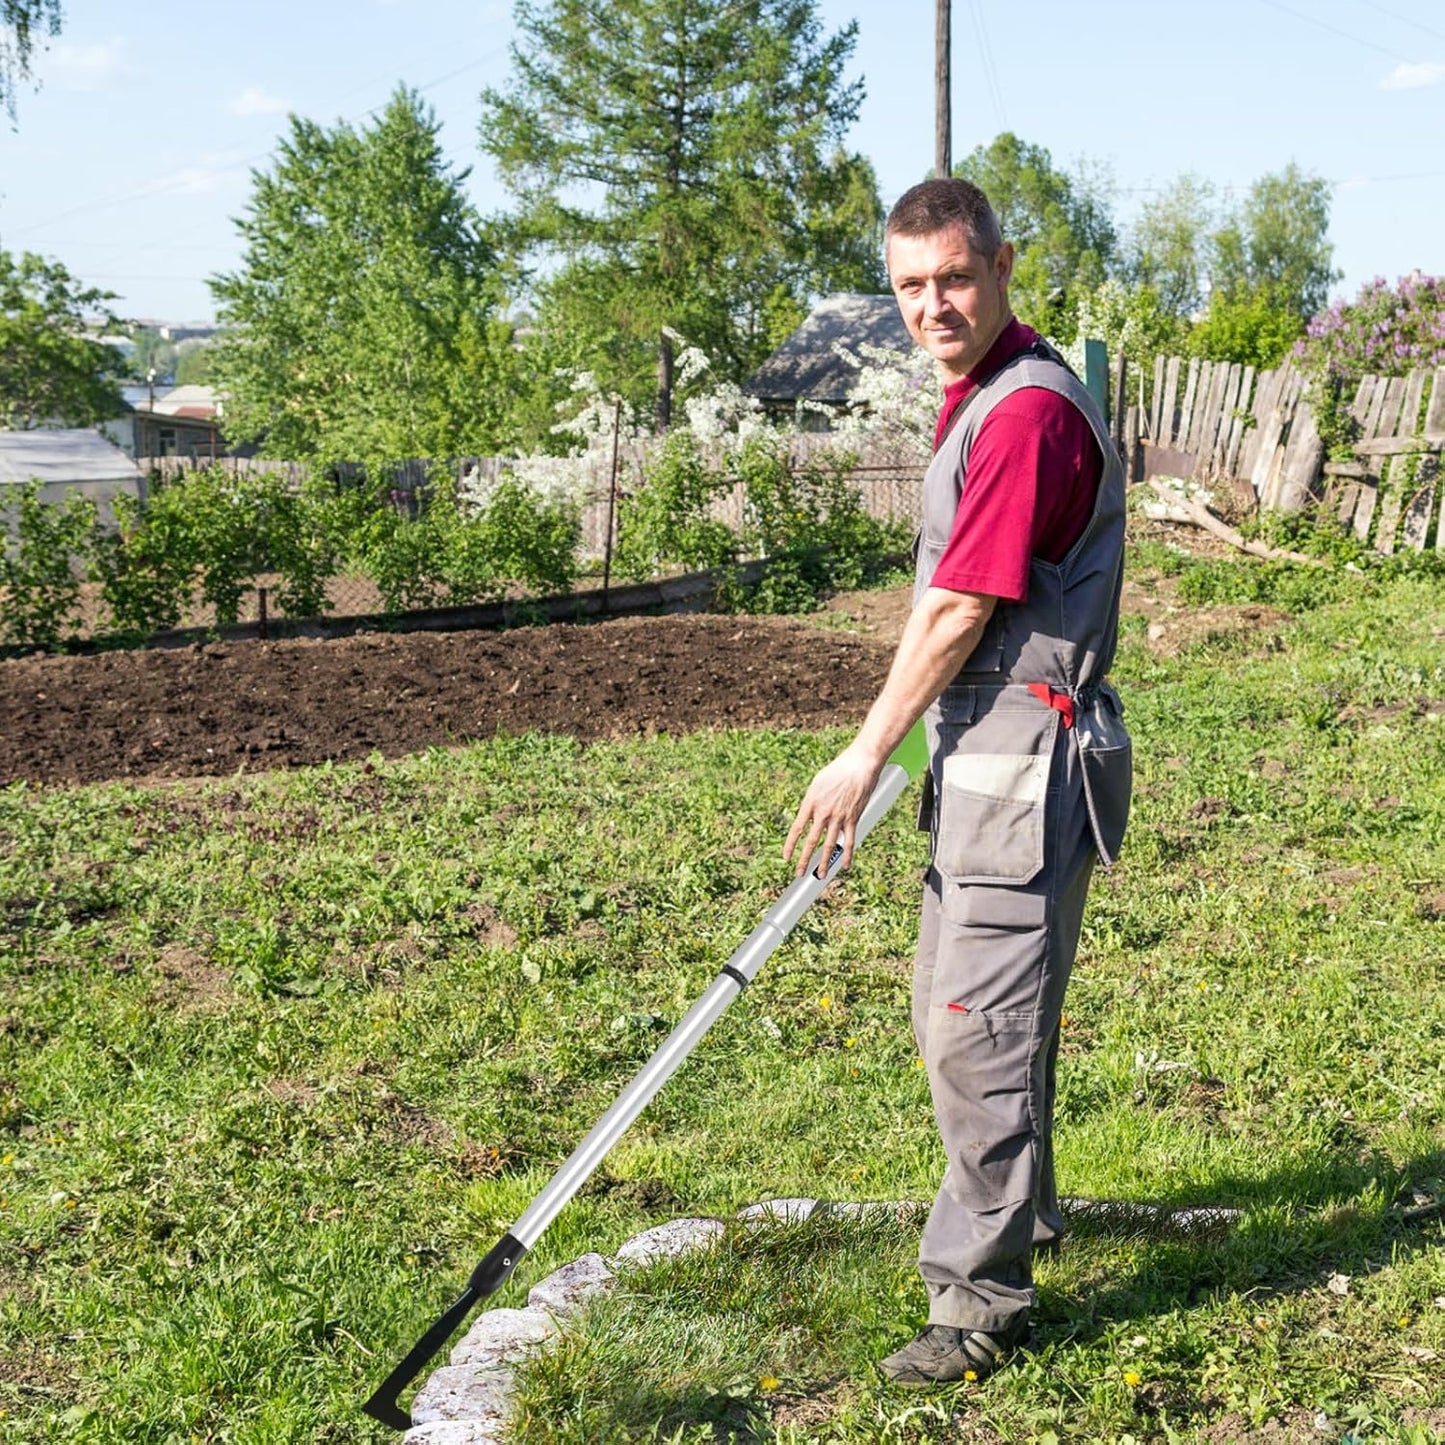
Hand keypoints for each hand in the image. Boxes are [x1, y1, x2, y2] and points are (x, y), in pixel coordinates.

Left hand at [783, 744, 882, 877]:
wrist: (859, 764)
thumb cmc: (838, 770)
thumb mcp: (817, 783)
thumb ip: (812, 802)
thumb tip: (809, 816)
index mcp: (810, 802)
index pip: (796, 828)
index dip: (790, 845)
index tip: (786, 857)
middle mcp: (823, 812)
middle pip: (811, 841)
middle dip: (804, 859)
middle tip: (799, 873)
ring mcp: (839, 817)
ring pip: (830, 845)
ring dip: (824, 862)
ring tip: (820, 875)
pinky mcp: (853, 818)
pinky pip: (850, 841)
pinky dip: (848, 855)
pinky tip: (845, 866)